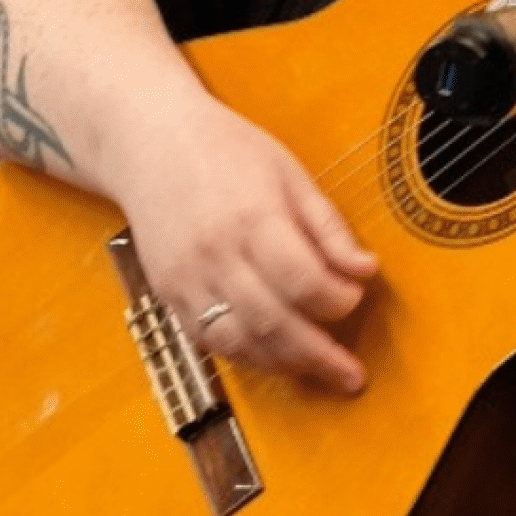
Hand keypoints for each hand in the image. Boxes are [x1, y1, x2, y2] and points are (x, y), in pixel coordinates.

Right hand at [94, 88, 378, 395]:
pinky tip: (273, 357)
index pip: (304, 281)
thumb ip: (327, 226)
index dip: (338, 301)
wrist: (150, 141)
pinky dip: (245, 356)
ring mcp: (187, 278)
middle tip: (351, 374)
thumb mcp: (289, 173)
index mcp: (252, 218)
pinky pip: (209, 341)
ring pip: (240, 342)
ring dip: (284, 365)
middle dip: (319, 356)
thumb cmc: (224, 149)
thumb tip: (364, 269)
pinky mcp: (168, 292)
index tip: (354, 296)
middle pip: (274, 323)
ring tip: (318, 371)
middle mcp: (216, 253)